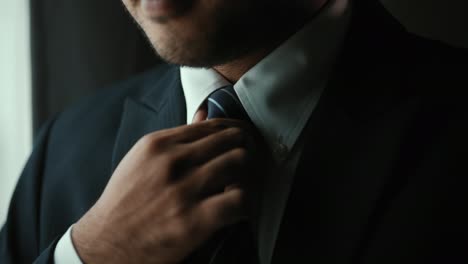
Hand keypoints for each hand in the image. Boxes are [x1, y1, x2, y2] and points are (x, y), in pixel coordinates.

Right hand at [72, 119, 255, 263]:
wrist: (106, 244)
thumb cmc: (125, 202)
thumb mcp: (142, 161)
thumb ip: (176, 138)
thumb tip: (203, 114)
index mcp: (158, 144)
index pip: (212, 125)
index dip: (233, 131)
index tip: (241, 140)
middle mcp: (172, 162)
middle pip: (231, 139)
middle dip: (245, 148)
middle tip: (249, 161)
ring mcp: (183, 190)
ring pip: (239, 162)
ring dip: (248, 173)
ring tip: (243, 183)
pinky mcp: (194, 220)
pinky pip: (239, 199)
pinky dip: (245, 202)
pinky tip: (238, 208)